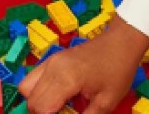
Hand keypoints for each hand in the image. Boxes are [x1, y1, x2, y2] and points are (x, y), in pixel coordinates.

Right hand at [19, 15, 148, 113]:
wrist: (122, 42)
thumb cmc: (118, 70)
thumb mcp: (106, 102)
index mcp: (66, 79)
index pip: (41, 108)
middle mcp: (52, 68)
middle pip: (31, 101)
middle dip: (43, 113)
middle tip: (65, 111)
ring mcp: (50, 61)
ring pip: (26, 87)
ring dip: (38, 101)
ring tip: (58, 106)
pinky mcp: (52, 59)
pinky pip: (33, 77)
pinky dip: (39, 90)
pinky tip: (58, 94)